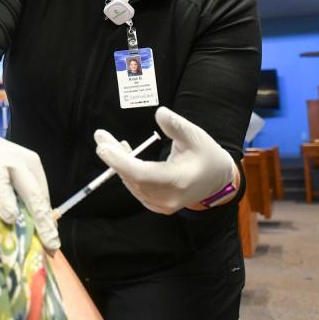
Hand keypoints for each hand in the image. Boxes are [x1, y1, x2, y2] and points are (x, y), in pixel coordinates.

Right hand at [0, 115, 59, 250]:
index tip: (52, 246)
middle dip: (38, 214)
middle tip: (44, 237)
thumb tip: (46, 237)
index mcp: (30, 166)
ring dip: (5, 197)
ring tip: (10, 217)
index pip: (41, 198)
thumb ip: (29, 204)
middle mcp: (14, 160)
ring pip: (0, 178)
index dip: (47, 223)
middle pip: (29, 189)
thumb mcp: (17, 178)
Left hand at [94, 106, 236, 214]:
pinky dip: (127, 173)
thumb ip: (177, 125)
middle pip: (132, 179)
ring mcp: (163, 205)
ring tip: (109, 142)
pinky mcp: (158, 206)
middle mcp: (168, 197)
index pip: (142, 174)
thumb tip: (159, 113)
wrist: (218, 180)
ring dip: (118, 164)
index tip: (103, 147)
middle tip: (101, 137)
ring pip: (132, 185)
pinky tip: (123, 156)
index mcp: (179, 180)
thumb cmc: (206, 155)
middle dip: (113, 157)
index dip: (120, 161)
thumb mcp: (195, 136)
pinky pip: (136, 189)